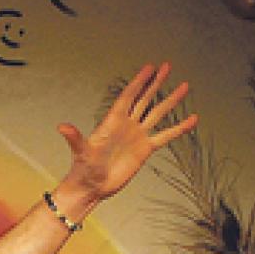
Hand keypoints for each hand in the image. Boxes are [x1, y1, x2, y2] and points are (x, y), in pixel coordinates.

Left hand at [57, 62, 196, 204]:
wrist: (92, 187)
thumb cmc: (83, 169)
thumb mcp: (80, 151)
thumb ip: (74, 138)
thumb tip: (61, 127)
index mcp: (112, 122)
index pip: (128, 96)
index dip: (139, 82)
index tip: (150, 67)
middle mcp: (126, 125)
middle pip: (144, 99)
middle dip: (155, 83)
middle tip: (167, 66)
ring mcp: (137, 136)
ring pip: (157, 114)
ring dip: (170, 101)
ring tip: (184, 86)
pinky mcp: (145, 150)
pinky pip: (165, 136)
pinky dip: (178, 129)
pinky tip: (192, 120)